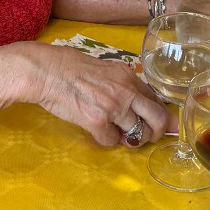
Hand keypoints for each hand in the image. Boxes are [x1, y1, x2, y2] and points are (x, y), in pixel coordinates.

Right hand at [35, 44, 173, 147]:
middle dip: (155, 133)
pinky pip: (112, 141)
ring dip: (129, 138)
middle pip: (158, 119)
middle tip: (145, 137)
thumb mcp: (107, 70)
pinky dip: (106, 139)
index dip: (160, 116)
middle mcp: (125, 91)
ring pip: (137, 134)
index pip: (157, 100)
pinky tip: (97, 130)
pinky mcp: (97, 122)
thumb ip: (124, 86)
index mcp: (129, 77)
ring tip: (115, 131)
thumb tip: (140, 105)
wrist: (49, 71)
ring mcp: (113, 107)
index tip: (158, 125)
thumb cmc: (73, 69)